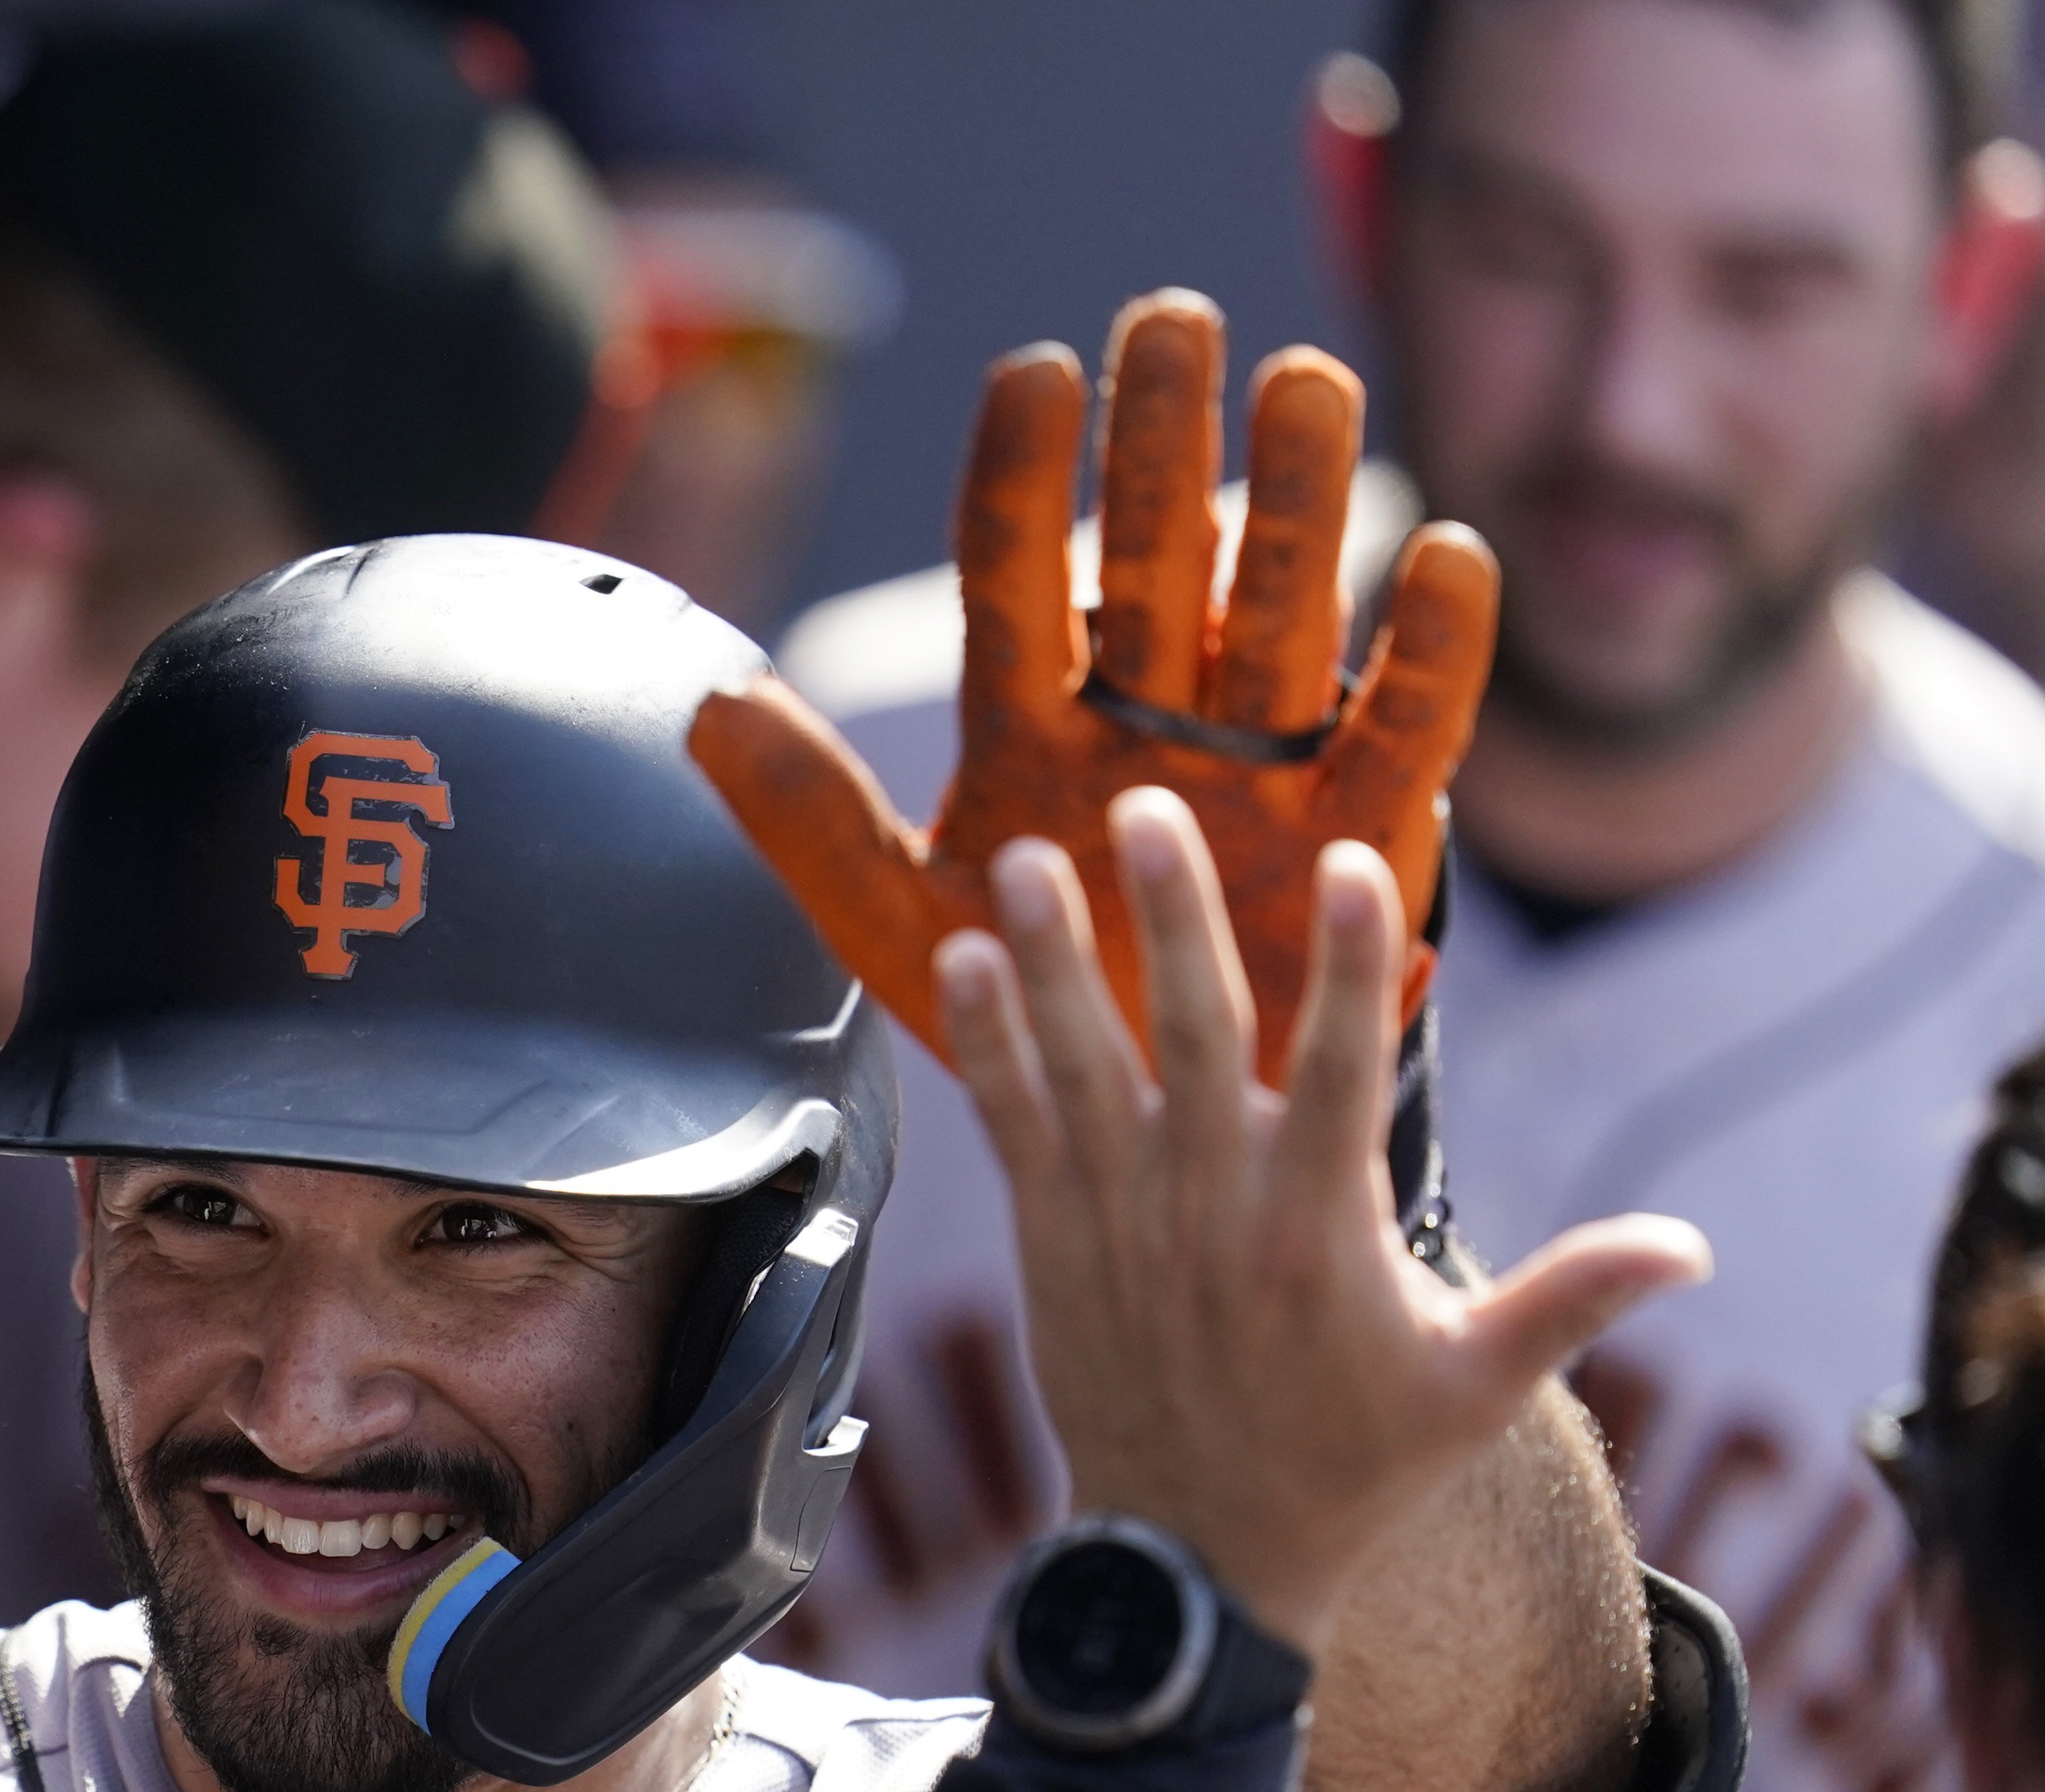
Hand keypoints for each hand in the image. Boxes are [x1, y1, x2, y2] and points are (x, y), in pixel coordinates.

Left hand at [696, 289, 1494, 1082]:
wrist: (1141, 1116)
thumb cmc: (1023, 1004)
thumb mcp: (897, 925)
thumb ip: (810, 822)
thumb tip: (703, 703)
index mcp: (1034, 726)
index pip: (1015, 575)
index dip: (1022, 478)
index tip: (1033, 372)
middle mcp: (1150, 715)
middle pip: (1158, 557)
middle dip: (1164, 441)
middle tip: (1172, 323)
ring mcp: (1259, 759)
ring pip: (1281, 602)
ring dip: (1296, 496)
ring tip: (1302, 380)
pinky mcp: (1362, 825)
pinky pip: (1406, 724)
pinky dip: (1430, 647)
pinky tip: (1440, 551)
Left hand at [938, 787, 1708, 1649]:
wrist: (1197, 1564)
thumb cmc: (1347, 1470)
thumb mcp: (1474, 1394)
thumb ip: (1572, 1303)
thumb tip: (1691, 1248)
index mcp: (1320, 1235)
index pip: (1347, 1074)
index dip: (1352, 970)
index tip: (1353, 867)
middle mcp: (1213, 1216)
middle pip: (1195, 1038)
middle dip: (1173, 917)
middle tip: (1148, 807)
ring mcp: (1121, 1228)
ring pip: (1084, 1067)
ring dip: (1056, 958)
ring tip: (1028, 856)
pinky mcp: (1053, 1247)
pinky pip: (1013, 1126)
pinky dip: (988, 1044)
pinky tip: (962, 959)